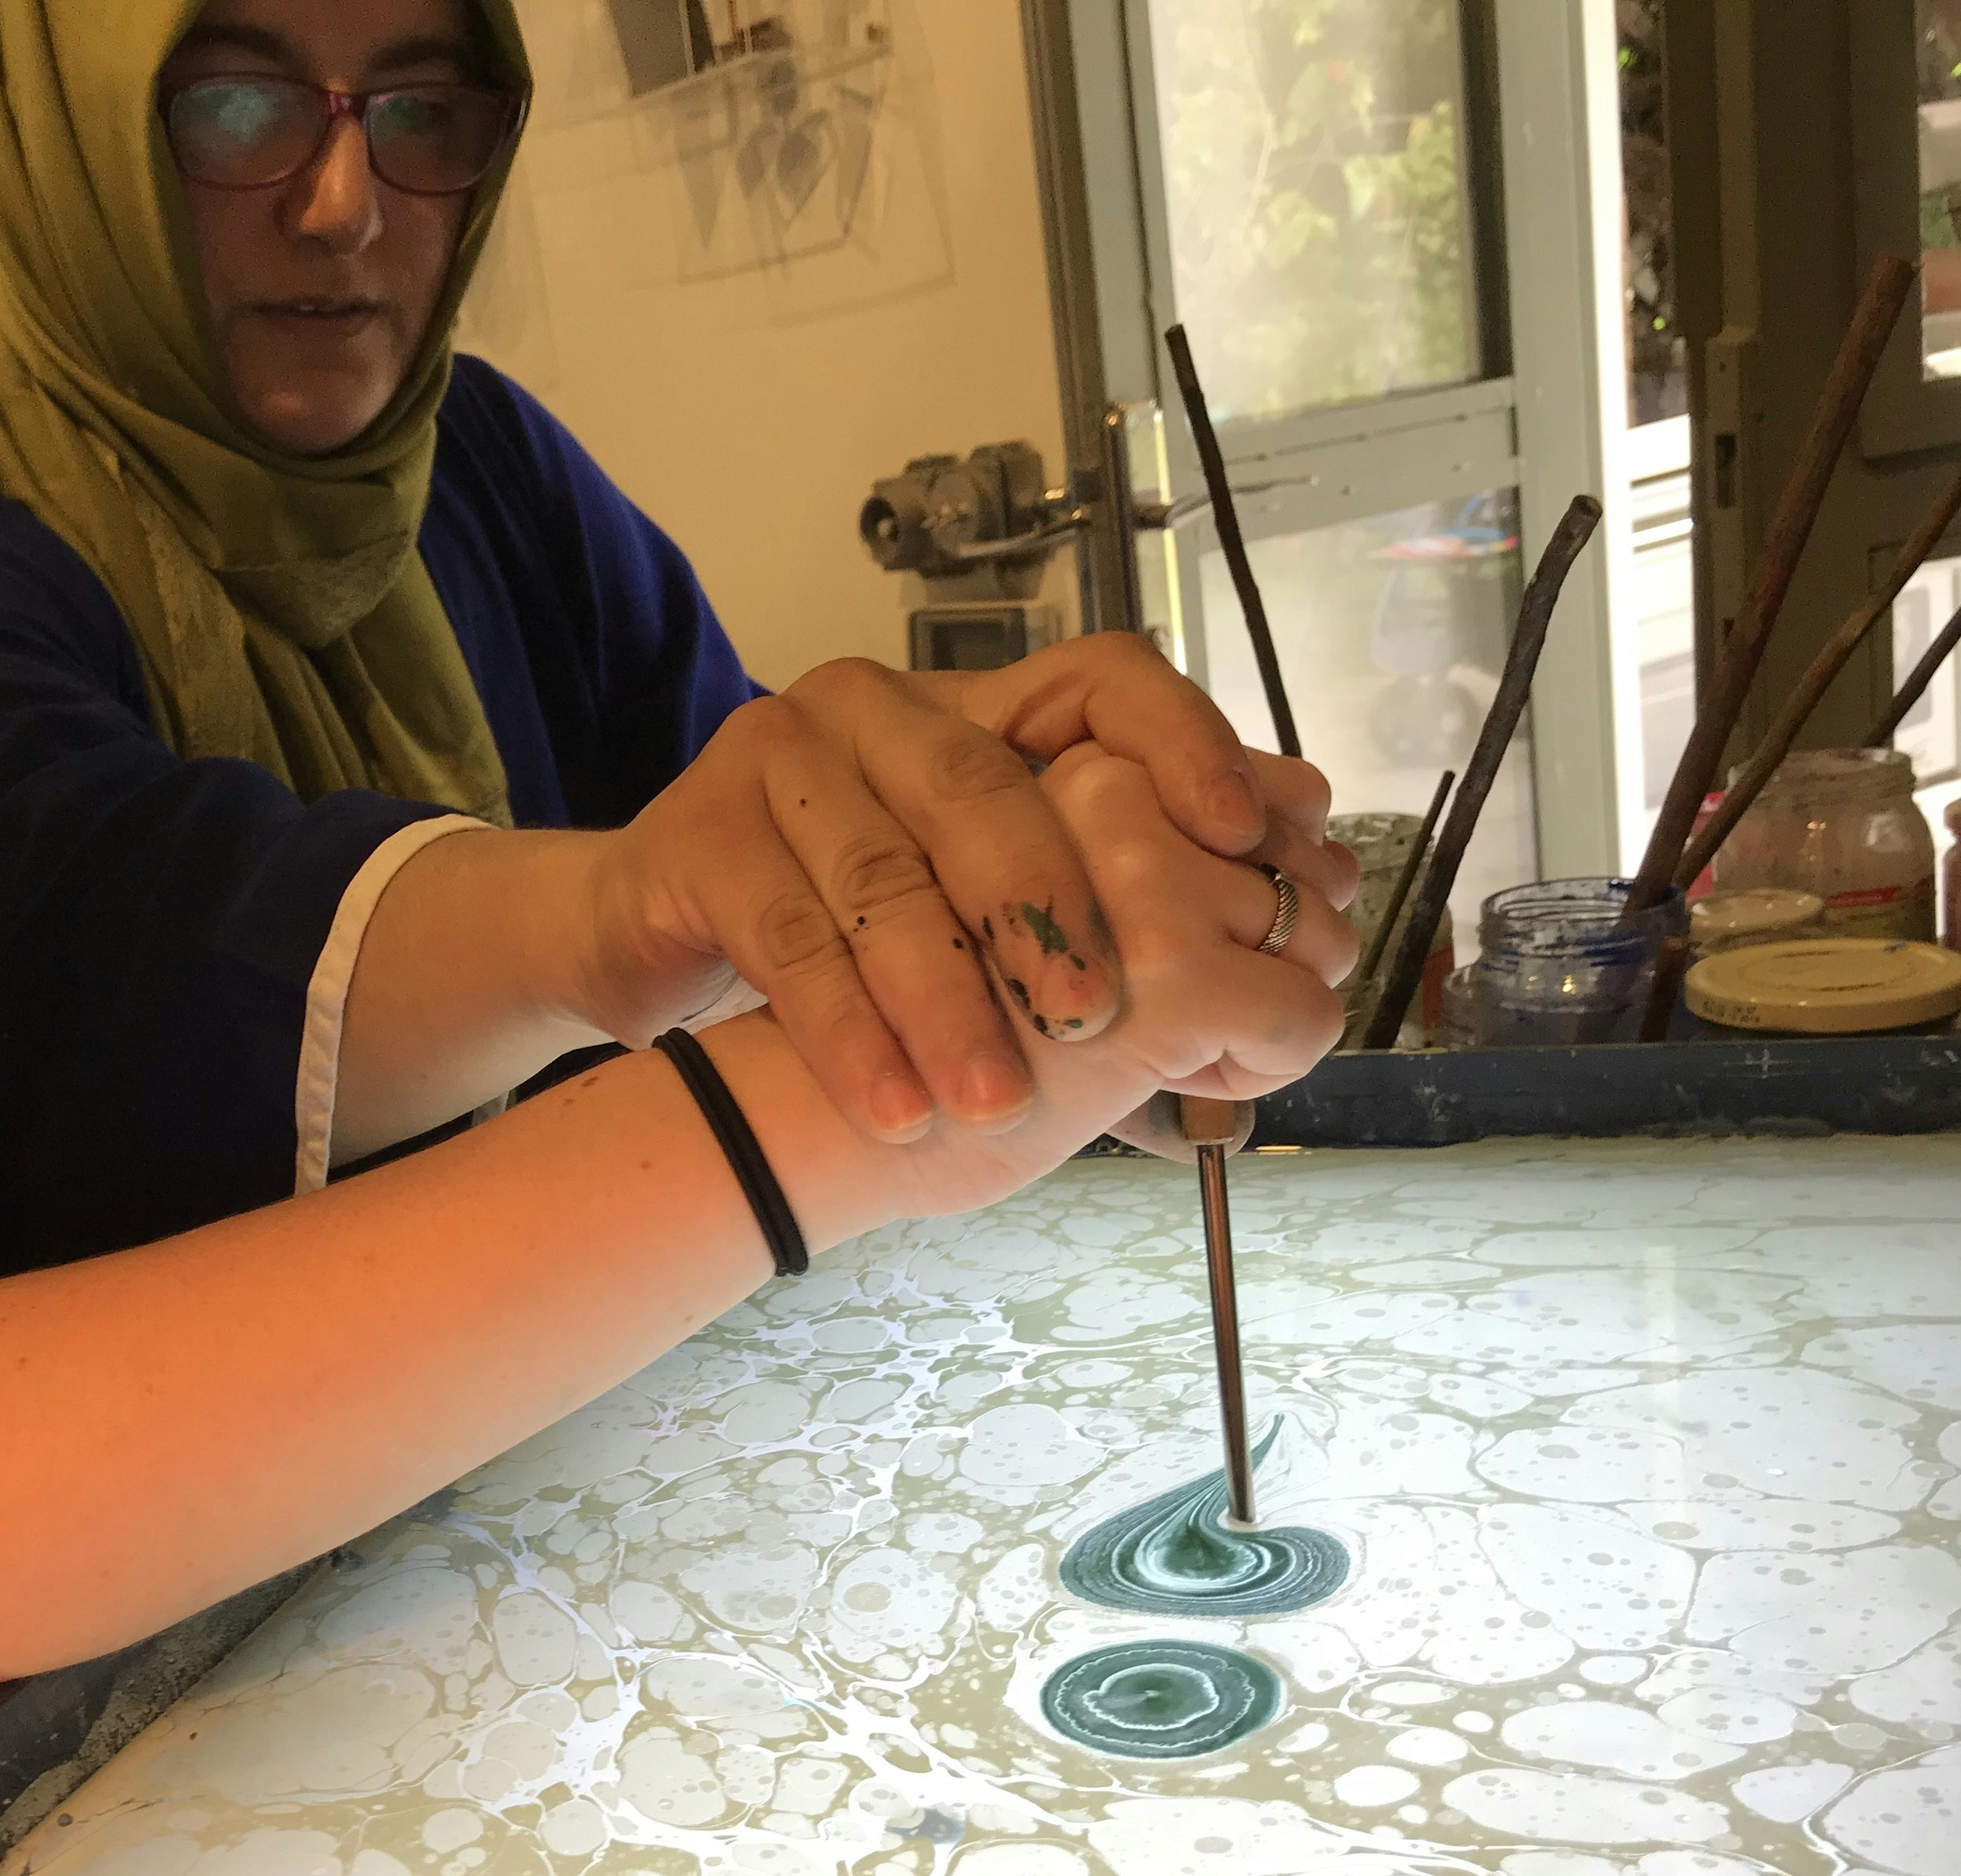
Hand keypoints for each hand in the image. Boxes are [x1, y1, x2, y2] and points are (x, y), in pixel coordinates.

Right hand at [573, 637, 1355, 1145]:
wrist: (659, 948)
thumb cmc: (851, 939)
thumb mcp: (988, 903)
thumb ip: (1123, 879)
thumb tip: (1301, 849)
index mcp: (970, 708)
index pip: (1100, 679)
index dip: (1182, 742)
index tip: (1244, 834)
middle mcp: (872, 708)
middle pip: (980, 786)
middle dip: (1044, 911)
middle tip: (1091, 1020)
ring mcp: (775, 757)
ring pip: (878, 874)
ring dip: (940, 1000)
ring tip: (986, 1102)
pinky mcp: (696, 832)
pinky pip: (782, 933)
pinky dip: (844, 1032)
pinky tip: (891, 1111)